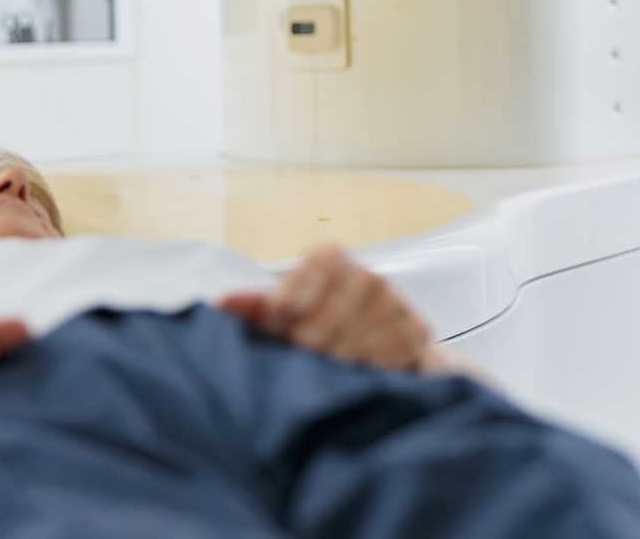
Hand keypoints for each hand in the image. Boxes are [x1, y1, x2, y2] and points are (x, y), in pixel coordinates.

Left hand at [219, 245, 432, 370]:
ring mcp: (395, 303)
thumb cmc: (324, 328)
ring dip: (335, 364)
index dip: (287, 310)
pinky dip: (366, 372)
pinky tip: (354, 380)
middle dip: (308, 346)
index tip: (280, 330)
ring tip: (323, 377)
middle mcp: (366, 276)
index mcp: (329, 260)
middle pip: (328, 317)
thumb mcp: (285, 316)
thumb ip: (254, 308)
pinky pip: (388, 357)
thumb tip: (223, 304)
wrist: (381, 345)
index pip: (306, 280)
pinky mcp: (416, 332)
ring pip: (356, 339)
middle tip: (298, 363)